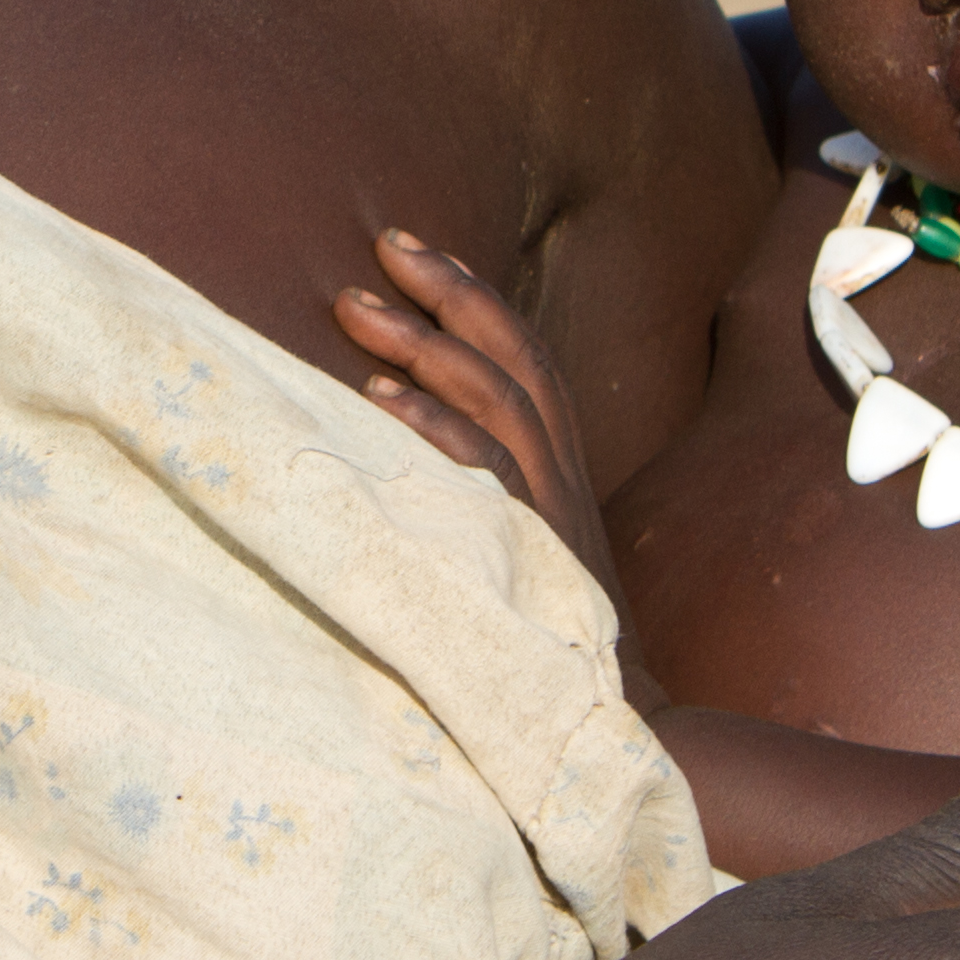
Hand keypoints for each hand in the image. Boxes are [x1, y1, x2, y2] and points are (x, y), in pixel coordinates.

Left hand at [339, 230, 618, 593]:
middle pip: (516, 356)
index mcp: (559, 463)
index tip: (417, 248)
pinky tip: (376, 399)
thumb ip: (477, 479)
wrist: (601, 714)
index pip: (526, 357)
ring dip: (426, 346)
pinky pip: (485, 474)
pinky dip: (433, 428)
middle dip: (451, 293)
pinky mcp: (528, 552)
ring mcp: (548, 510)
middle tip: (384, 244)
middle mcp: (561, 474)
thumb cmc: (538, 628)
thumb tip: (387, 424)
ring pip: (499, 400)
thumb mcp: (514, 536)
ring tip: (357, 308)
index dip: (476, 297)